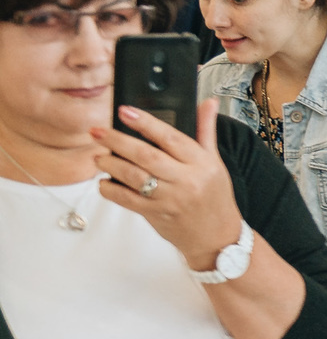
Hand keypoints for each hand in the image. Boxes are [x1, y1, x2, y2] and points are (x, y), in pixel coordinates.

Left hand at [93, 101, 241, 269]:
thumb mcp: (215, 162)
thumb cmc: (215, 196)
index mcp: (202, 163)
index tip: (125, 111)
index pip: (171, 137)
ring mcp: (171, 199)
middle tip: (98, 131)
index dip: (146, 123)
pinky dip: (111, 190)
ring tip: (99, 156)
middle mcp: (188, 180)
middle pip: (146, 156)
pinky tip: (104, 182)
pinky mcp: (157, 215)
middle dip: (118, 141)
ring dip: (111, 164)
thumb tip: (208, 101)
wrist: (217, 237)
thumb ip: (206, 131)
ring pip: (134, 177)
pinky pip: (127, 200)